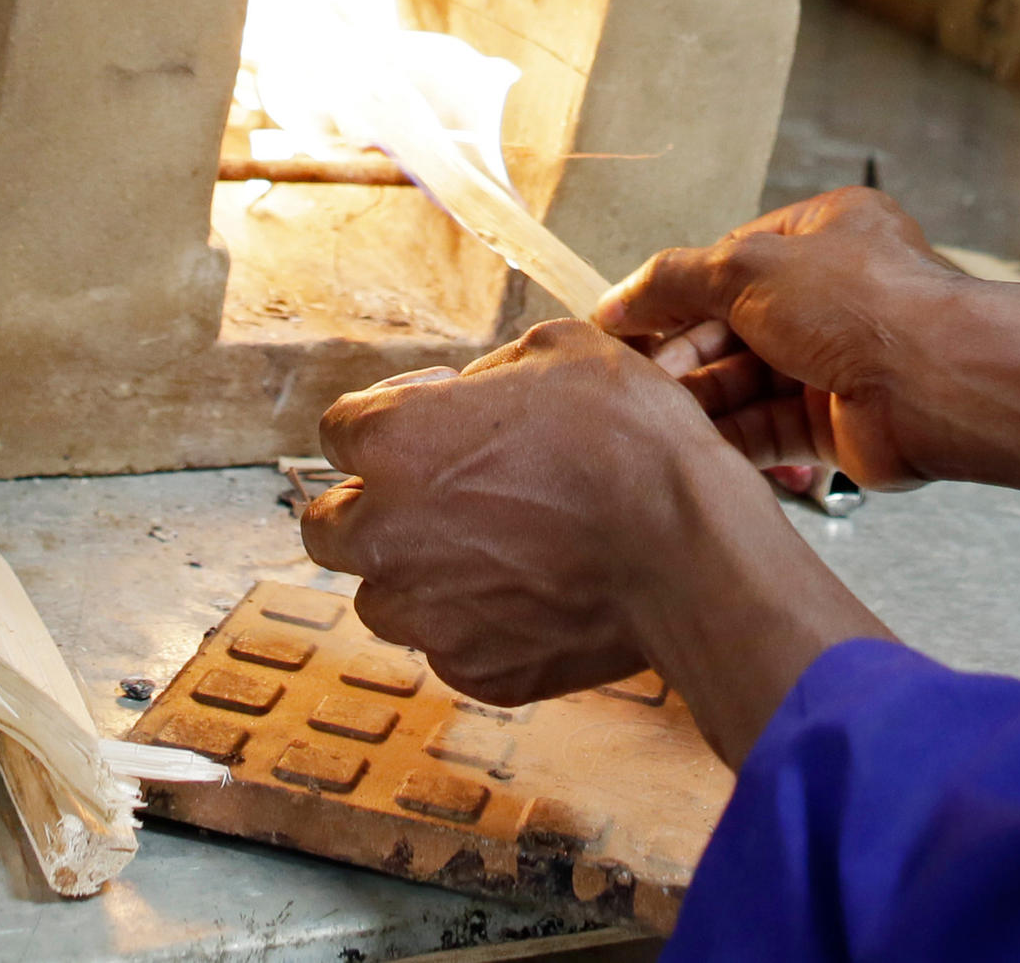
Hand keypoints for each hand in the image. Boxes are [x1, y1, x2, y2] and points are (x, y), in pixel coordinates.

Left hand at [301, 317, 889, 760]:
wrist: (690, 551)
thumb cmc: (631, 441)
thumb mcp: (561, 351)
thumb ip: (485, 374)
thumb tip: (463, 396)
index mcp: (392, 443)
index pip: (338, 430)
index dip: (387, 420)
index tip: (431, 423)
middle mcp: (386, 533)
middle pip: (330, 527)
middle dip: (373, 510)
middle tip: (438, 499)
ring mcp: (425, 612)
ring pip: (382, 598)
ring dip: (418, 575)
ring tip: (490, 553)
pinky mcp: (471, 668)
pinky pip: (448, 645)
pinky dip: (477, 624)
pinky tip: (532, 594)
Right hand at [599, 189, 1019, 523]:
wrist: (938, 382)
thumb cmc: (868, 305)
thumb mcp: (748, 268)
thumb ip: (676, 281)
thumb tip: (620, 298)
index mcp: (825, 234)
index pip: (730, 260)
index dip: (674, 291)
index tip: (623, 321)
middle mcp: (833, 294)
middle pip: (733, 324)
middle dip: (684, 350)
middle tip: (636, 373)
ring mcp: (837, 359)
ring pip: (748, 379)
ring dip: (701, 396)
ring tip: (655, 409)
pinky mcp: (837, 421)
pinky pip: (768, 427)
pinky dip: (729, 435)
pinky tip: (691, 441)